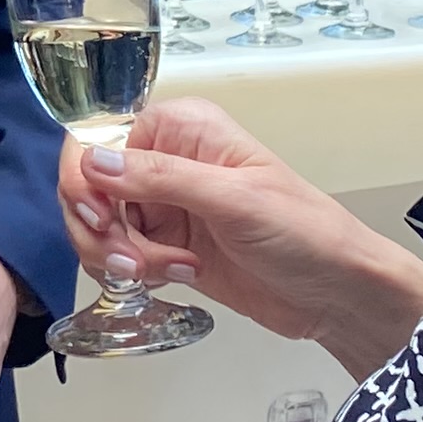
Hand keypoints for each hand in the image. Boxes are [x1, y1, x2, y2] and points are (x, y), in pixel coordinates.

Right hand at [62, 96, 422, 376]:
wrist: (336, 293)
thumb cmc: (305, 232)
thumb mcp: (233, 199)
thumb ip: (160, 177)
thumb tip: (94, 160)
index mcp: (183, 128)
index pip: (99, 138)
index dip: (86, 180)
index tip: (99, 217)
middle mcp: (167, 161)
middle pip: (89, 186)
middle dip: (101, 228)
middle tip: (131, 259)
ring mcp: (165, 207)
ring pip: (99, 226)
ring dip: (119, 255)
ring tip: (164, 270)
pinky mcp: (166, 247)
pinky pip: (120, 256)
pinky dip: (135, 272)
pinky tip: (181, 275)